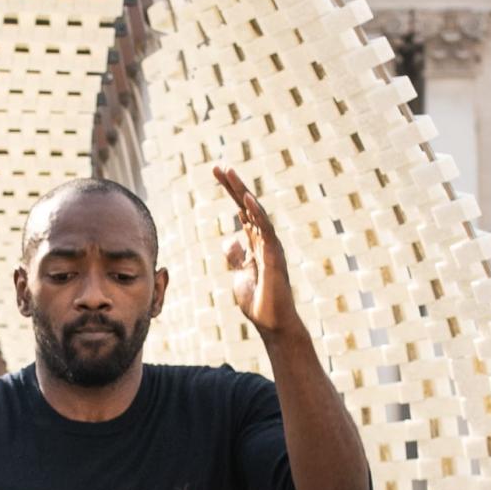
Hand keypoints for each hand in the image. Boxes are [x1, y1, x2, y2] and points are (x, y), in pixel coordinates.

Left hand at [215, 164, 297, 338]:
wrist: (271, 323)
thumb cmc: (258, 301)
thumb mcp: (240, 275)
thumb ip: (236, 256)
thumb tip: (231, 239)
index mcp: (256, 242)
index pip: (242, 210)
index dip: (230, 191)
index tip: (217, 173)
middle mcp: (265, 240)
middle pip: (248, 206)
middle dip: (233, 186)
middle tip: (219, 166)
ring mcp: (270, 247)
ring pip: (257, 213)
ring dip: (242, 192)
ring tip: (230, 173)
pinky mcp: (274, 257)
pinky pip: (266, 231)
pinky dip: (257, 214)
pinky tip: (247, 199)